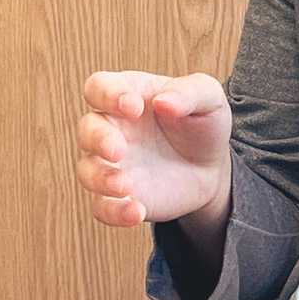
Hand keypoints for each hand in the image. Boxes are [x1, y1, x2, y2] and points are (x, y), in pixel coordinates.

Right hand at [74, 70, 231, 226]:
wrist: (212, 167)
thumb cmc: (203, 123)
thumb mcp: (208, 98)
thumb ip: (189, 92)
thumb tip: (163, 101)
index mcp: (130, 95)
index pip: (99, 87)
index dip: (108, 94)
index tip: (135, 107)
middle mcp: (113, 129)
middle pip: (87, 128)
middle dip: (98, 139)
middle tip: (119, 150)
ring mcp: (112, 164)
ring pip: (87, 170)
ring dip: (101, 178)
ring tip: (126, 186)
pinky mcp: (118, 196)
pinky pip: (102, 207)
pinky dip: (114, 212)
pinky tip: (136, 211)